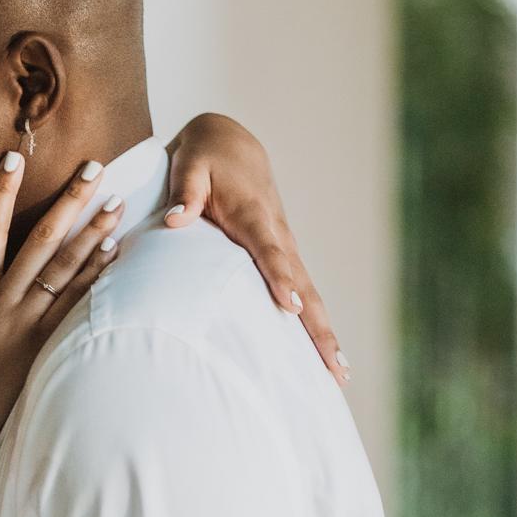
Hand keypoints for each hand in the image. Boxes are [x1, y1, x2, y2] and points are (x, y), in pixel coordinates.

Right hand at [0, 151, 123, 451]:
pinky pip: (70, 306)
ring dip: (90, 234)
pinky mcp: (35, 349)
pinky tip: (113, 258)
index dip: (0, 193)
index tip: (14, 158)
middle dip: (66, 201)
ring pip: (59, 268)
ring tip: (115, 204)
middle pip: (36, 239)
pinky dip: (92, 280)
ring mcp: (18, 325)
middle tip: (93, 166)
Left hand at [166, 114, 347, 385]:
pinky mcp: (283, 256)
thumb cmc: (204, 156)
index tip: (290, 306)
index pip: (268, 250)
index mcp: (254, 214)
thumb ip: (185, 191)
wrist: (229, 142)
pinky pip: (302, 293)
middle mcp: (278, 234)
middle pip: (303, 284)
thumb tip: (176, 219)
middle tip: (333, 364)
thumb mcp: (189, 164)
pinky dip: (314, 325)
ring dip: (324, 334)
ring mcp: (285, 246)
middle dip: (318, 325)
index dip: (280, 277)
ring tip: (339, 375)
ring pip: (309, 295)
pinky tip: (323, 357)